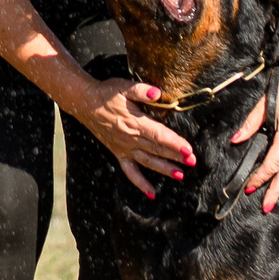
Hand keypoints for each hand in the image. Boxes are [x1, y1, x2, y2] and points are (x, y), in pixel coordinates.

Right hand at [67, 77, 199, 198]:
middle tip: (193, 162)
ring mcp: (124, 148)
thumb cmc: (106, 93)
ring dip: (164, 169)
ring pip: (147, 162)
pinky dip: (140, 183)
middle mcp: (130, 138)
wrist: (84, 102)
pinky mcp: (118, 152)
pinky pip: (130, 171)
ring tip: (180, 175)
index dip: (174, 143)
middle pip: (157, 149)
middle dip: (176, 156)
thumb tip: (157, 93)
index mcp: (134, 122)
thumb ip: (142, 90)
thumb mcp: (123, 86)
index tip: (189, 150)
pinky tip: (152, 193)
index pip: (158, 135)